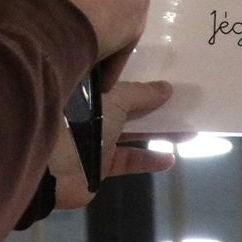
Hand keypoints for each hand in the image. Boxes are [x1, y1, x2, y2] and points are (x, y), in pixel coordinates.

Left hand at [49, 79, 173, 208]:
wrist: (53, 167)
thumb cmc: (81, 121)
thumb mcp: (116, 100)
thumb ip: (142, 94)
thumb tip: (166, 87)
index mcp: (88, 89)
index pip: (116, 77)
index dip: (139, 75)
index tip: (165, 73)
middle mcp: (91, 111)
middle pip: (128, 106)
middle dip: (155, 106)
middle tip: (185, 104)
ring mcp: (94, 138)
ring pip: (131, 132)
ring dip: (158, 132)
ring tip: (188, 132)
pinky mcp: (99, 164)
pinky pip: (127, 159)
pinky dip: (147, 159)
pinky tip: (169, 159)